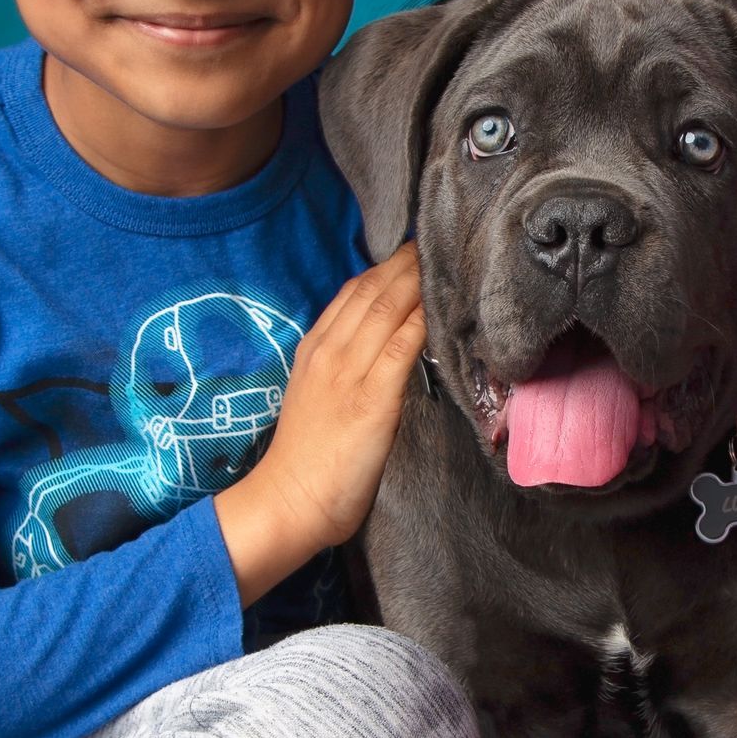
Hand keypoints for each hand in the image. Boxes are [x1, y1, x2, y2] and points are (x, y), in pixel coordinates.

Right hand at [214, 243, 426, 602]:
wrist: (288, 502)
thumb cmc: (306, 463)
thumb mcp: (317, 400)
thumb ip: (344, 372)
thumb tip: (381, 354)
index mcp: (315, 350)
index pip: (353, 292)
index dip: (386, 266)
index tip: (414, 247)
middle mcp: (330, 351)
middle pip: (373, 289)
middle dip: (407, 260)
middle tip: (439, 235)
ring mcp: (349, 372)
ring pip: (388, 307)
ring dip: (419, 278)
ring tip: (448, 255)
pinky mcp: (371, 398)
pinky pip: (402, 346)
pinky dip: (424, 319)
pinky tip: (445, 304)